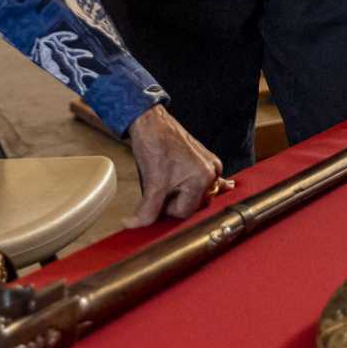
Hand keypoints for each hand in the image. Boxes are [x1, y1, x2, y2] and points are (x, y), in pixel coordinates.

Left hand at [123, 106, 226, 227]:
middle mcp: (212, 171)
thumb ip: (147, 210)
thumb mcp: (151, 183)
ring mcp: (210, 164)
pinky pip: (202, 181)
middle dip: (174, 201)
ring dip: (180, 194)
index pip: (184, 212)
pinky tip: (208, 185)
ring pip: (195, 194)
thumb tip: (135, 226)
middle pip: (192, 204)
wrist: (150, 122)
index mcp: (203, 178)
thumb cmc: (154, 144)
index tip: (156, 198)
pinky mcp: (205, 159)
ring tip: (167, 180)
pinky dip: (196, 186)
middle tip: (160, 189)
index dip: (166, 209)